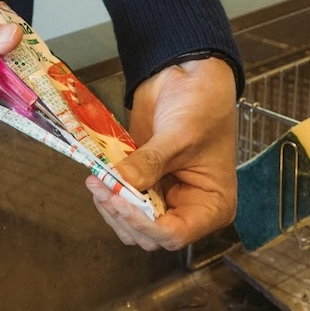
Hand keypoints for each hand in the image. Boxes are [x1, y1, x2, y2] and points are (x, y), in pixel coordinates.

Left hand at [86, 58, 237, 250]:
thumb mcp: (179, 136)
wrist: (189, 75)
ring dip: (111, 208)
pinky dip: (108, 194)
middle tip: (103, 187)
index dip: (144, 224)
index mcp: (212, 206)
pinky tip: (99, 177)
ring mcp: (164, 197)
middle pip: (149, 235)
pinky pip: (121, 203)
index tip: (119, 201)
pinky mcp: (144, 183)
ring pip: (131, 225)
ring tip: (97, 181)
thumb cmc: (203, 105)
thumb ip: (149, 163)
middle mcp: (188, 208)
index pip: (175, 235)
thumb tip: (118, 184)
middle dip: (123, 215)